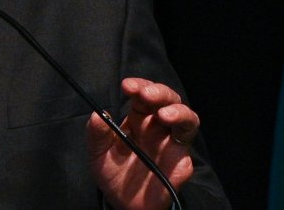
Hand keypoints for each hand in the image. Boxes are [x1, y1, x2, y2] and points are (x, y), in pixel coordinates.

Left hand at [86, 78, 198, 209]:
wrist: (125, 205)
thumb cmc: (114, 174)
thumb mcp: (98, 153)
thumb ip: (96, 134)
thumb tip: (98, 114)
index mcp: (140, 118)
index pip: (144, 94)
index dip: (139, 86)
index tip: (127, 86)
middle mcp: (159, 126)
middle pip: (169, 100)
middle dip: (159, 92)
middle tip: (145, 94)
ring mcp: (172, 143)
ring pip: (187, 117)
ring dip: (178, 111)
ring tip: (163, 114)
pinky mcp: (180, 162)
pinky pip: (187, 149)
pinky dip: (183, 139)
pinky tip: (170, 143)